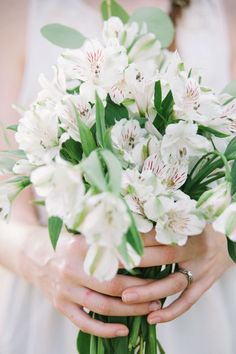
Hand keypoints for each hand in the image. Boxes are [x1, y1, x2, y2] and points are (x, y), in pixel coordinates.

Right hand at [20, 228, 159, 337]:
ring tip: (153, 307)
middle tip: (168, 286)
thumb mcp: (85, 231)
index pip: (122, 253)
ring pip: (104, 305)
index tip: (170, 255)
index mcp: (83, 246)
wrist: (32, 254)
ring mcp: (66, 289)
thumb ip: (110, 234)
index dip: (150, 256)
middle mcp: (73, 268)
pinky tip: (124, 330)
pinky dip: (105, 329)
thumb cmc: (68, 241)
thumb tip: (147, 232)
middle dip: (146, 287)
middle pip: (116, 283)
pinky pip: (85, 322)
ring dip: (132, 310)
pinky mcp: (60, 306)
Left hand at [122, 225, 232, 323]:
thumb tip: (128, 216)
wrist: (229, 237)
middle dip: (136, 262)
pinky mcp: (205, 283)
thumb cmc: (199, 224)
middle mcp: (192, 248)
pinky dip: (171, 312)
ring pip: (173, 283)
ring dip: (149, 292)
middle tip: (109, 268)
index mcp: (185, 227)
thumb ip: (159, 217)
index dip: (133, 237)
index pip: (156, 232)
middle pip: (163, 256)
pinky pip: (188, 301)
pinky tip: (152, 319)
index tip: (111, 242)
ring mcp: (200, 268)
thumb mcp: (183, 215)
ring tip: (125, 298)